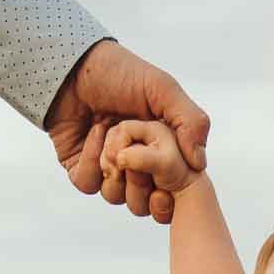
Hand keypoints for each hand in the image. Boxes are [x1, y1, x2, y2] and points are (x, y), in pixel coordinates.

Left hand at [45, 39, 210, 224]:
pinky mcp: (81, 168)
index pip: (171, 192)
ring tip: (110, 132)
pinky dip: (92, 160)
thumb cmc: (121, 73)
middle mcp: (136, 165)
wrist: (74, 68)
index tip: (164, 188)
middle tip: (133, 155)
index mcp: (160, 152)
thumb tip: (199, 164)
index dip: (169, 198)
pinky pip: (89, 184)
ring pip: (116, 198)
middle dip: (139, 183)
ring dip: (114, 168)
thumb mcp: (163, 89)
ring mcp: (108, 168)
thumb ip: (191, 122)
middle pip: (143, 204)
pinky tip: (94, 131)